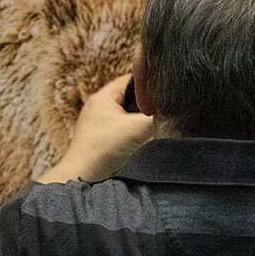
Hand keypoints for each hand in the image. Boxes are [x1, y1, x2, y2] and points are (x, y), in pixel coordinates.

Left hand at [35, 74, 153, 183]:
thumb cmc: (102, 150)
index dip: (149, 84)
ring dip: (139, 122)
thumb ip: (157, 117)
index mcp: (103, 96)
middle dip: (146, 106)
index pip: (131, 79)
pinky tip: (138, 143)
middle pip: (130, 98)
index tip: (162, 93)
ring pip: (127, 115)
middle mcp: (98, 107)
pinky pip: (122, 130)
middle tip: (158, 114)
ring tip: (147, 130)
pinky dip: (132, 134)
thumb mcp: (137, 128)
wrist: (83, 177)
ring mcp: (98, 123)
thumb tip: (171, 113)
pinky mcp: (100, 138)